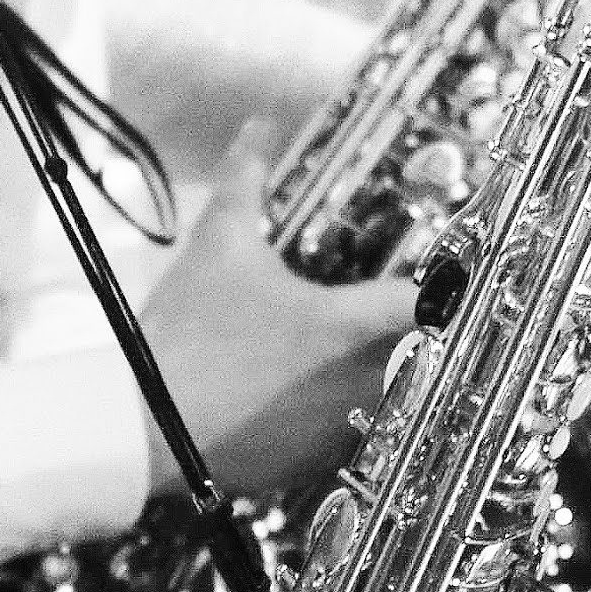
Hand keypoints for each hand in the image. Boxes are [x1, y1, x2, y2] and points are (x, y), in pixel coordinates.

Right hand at [132, 134, 422, 506]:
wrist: (146, 425)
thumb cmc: (188, 333)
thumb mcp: (218, 245)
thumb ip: (246, 179)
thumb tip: (258, 126)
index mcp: (349, 326)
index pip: (429, 305)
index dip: (443, 288)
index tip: (444, 277)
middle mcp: (359, 382)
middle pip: (419, 358)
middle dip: (410, 337)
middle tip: (389, 315)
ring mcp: (338, 430)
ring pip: (386, 402)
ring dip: (377, 380)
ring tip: (343, 357)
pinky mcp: (312, 465)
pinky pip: (346, 439)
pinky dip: (336, 419)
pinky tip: (304, 400)